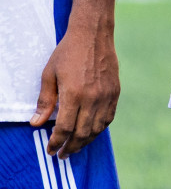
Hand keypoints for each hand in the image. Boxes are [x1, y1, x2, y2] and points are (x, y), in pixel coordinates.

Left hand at [31, 19, 118, 157]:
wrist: (93, 34)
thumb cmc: (68, 52)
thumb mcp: (49, 75)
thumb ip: (45, 102)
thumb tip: (36, 123)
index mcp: (74, 94)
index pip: (65, 128)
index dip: (56, 142)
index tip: (51, 149)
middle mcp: (93, 98)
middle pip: (82, 133)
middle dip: (71, 147)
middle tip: (63, 154)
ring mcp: (106, 95)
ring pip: (97, 128)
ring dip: (86, 141)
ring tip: (76, 146)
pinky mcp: (115, 91)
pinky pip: (109, 117)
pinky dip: (100, 128)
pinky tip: (91, 131)